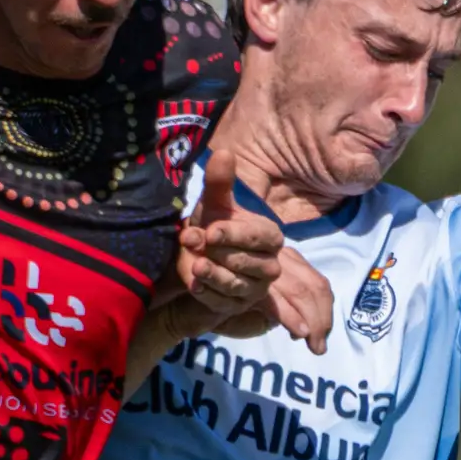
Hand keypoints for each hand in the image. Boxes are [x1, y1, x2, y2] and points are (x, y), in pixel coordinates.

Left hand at [175, 145, 325, 353]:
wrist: (192, 261)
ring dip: (215, 275)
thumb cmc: (208, 229)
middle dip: (220, 252)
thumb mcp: (212, 205)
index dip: (236, 234)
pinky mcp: (237, 307)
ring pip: (240, 285)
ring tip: (194, 266)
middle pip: (252, 263)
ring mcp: (254, 289)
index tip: (210, 229)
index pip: (261, 237)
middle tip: (191, 239)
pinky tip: (194, 285)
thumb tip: (224, 152)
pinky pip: (226, 304)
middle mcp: (268, 264)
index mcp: (269, 237)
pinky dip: (209, 295)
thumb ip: (219, 182)